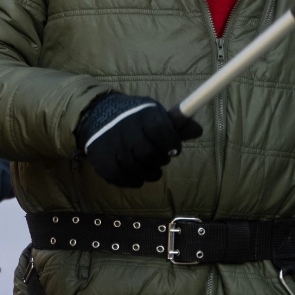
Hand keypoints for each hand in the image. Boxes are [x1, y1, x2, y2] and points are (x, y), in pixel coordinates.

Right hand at [75, 92, 201, 187]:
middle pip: (150, 154)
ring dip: (150, 173)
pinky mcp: (102, 162)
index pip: (162, 133)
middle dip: (161, 160)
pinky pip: (123, 179)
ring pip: (138, 169)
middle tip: (160, 158)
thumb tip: (198, 131)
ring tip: (151, 169)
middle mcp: (125, 131)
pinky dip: (134, 180)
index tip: (173, 148)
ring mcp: (112, 148)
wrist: (96, 115)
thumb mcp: (153, 113)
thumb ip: (176, 125)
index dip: (172, 144)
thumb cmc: (133, 116)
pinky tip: (136, 174)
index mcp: (142, 116)